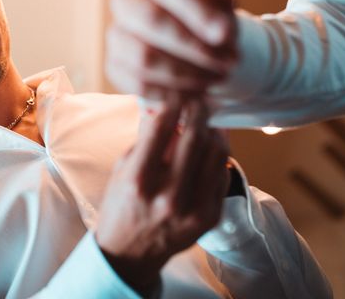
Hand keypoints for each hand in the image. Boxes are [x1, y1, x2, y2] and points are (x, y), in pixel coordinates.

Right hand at [95, 100, 229, 293]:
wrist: (130, 252)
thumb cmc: (122, 205)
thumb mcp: (122, 169)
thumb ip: (144, 139)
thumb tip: (161, 105)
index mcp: (139, 180)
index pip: (161, 128)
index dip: (172, 103)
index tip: (176, 91)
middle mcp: (168, 196)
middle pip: (194, 138)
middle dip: (198, 111)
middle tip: (199, 98)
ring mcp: (193, 209)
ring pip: (216, 154)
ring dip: (214, 130)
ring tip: (208, 121)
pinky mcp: (210, 217)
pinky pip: (222, 175)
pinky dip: (217, 157)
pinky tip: (209, 149)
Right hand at [106, 0, 237, 100]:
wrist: (190, 54)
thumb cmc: (204, 25)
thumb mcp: (220, 10)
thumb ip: (222, 2)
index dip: (195, 8)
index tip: (224, 34)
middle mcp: (125, 1)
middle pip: (150, 18)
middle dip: (193, 45)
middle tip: (228, 63)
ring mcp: (115, 35)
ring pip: (144, 57)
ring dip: (187, 73)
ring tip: (216, 79)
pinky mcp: (113, 66)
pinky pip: (139, 84)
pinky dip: (173, 92)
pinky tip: (196, 92)